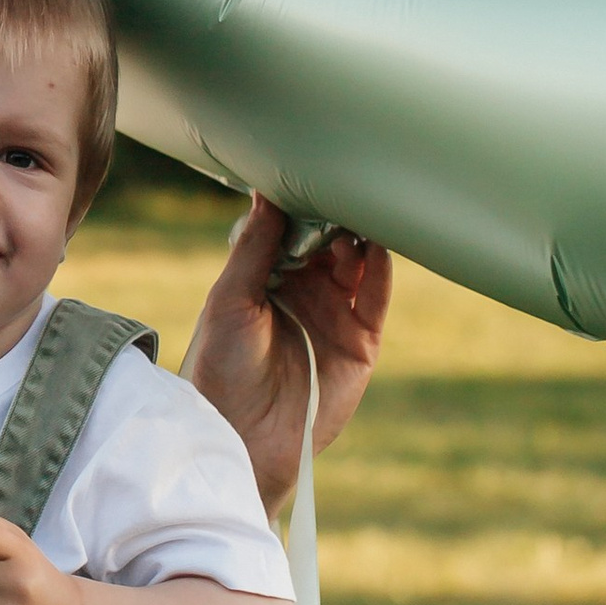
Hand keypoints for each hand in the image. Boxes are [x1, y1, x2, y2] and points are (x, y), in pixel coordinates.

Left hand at [180, 197, 392, 519]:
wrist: (243, 436)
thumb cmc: (222, 369)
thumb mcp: (230, 300)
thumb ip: (253, 248)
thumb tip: (265, 191)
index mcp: (266, 280)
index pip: (290, 230)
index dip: (299, 203)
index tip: (306, 168)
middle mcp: (303, 292)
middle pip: (329, 240)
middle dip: (335, 211)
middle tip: (341, 177)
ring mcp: (335, 314)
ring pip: (358, 261)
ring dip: (361, 232)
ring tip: (364, 200)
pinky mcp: (361, 341)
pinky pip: (377, 295)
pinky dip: (383, 267)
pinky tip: (380, 239)